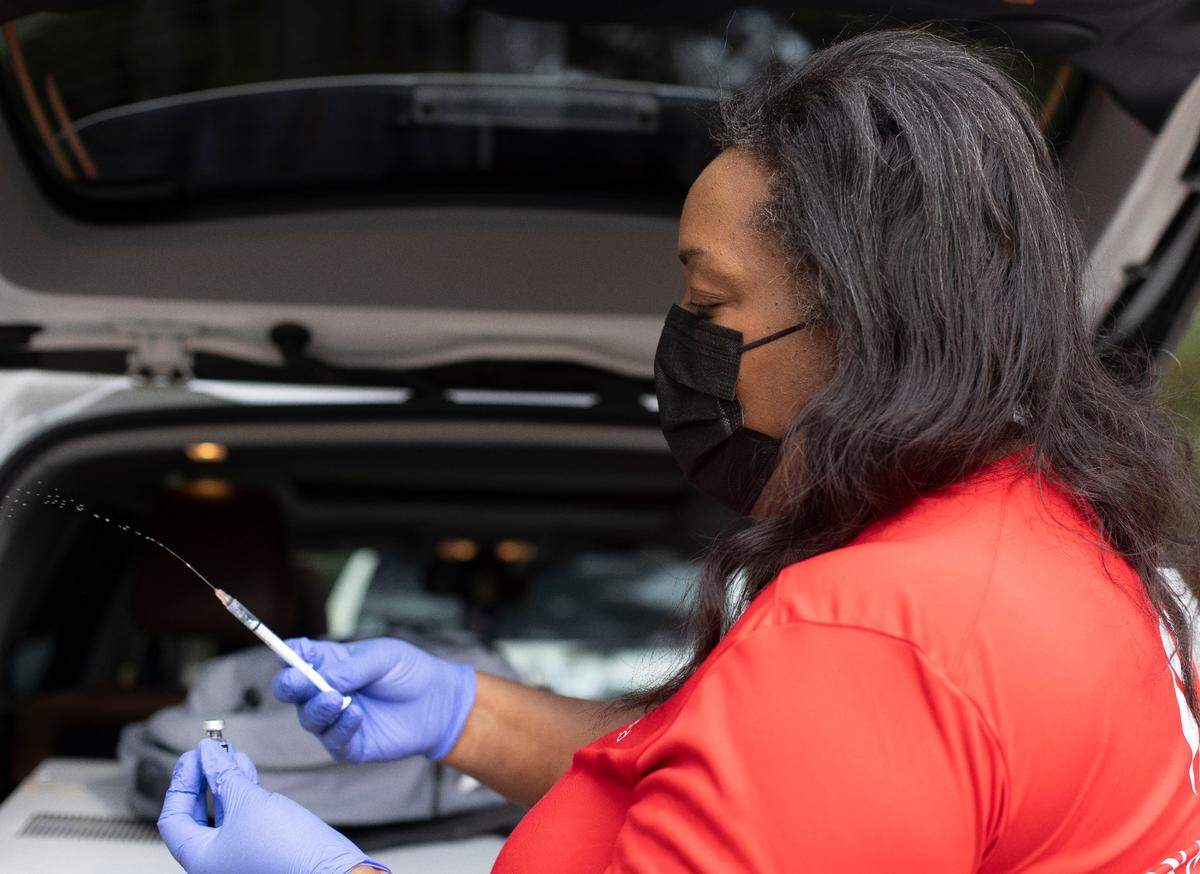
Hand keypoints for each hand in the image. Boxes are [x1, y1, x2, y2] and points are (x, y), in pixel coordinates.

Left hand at [157, 739, 387, 873]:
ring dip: (225, 781)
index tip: (195, 755)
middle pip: (196, 816)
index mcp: (200, 860)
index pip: (173, 818)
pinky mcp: (261, 850)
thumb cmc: (287, 849)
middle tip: (209, 751)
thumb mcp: (249, 802)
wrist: (333, 873)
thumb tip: (206, 753)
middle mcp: (215, 863)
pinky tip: (247, 770)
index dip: (181, 782)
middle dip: (203, 779)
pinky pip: (242, 819)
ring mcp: (239, 857)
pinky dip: (242, 793)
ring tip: (230, 752)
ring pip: (221, 815)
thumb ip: (223, 774)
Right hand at [271, 637, 475, 763]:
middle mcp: (326, 691)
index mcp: (331, 663)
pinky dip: (340, 728)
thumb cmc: (410, 672)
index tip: (287, 653)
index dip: (288, 654)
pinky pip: (334, 741)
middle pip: (291, 691)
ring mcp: (335, 720)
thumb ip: (351, 668)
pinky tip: (355, 715)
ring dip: (318, 708)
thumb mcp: (383, 657)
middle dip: (289, 685)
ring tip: (337, 698)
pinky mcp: (351, 745)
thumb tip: (320, 680)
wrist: (440, 702)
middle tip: (296, 681)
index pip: (298, 657)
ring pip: (308, 718)